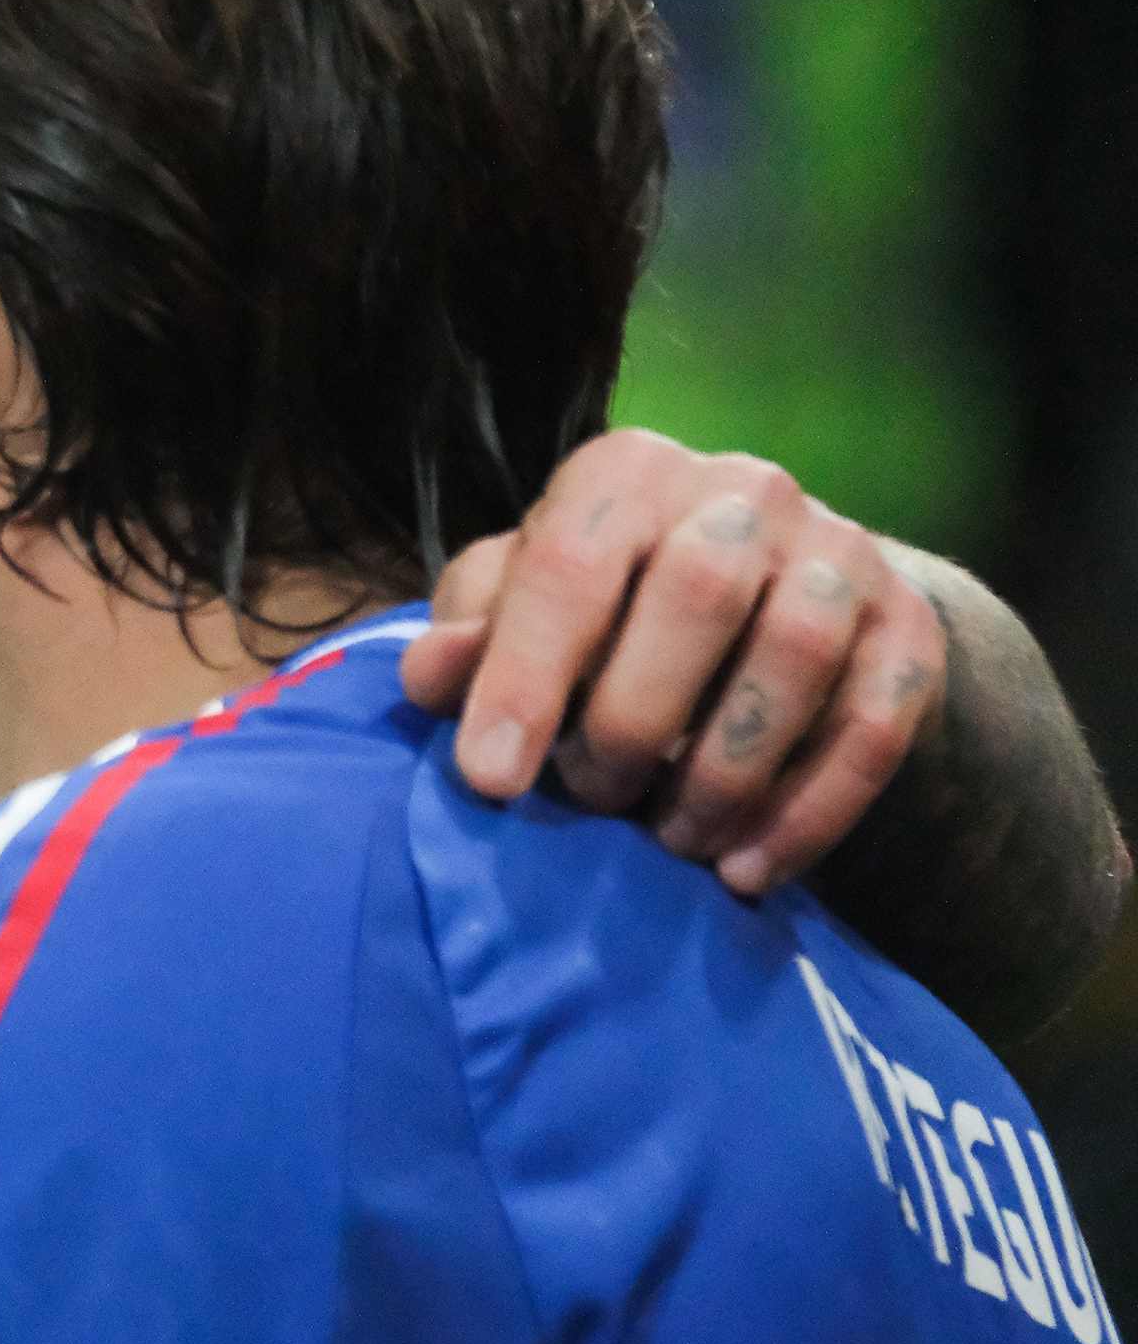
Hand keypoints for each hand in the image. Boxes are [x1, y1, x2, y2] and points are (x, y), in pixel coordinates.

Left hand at [400, 430, 943, 894]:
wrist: (766, 601)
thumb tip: (434, 677)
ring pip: (799, 653)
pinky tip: (745, 869)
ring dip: (725, 768)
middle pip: (700, 591)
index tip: (490, 779)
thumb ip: (469, 635)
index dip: (524, 676)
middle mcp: (744, 492)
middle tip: (591, 798)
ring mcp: (842, 554)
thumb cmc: (602, 610)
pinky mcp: (910, 630)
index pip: (572, 565)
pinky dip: (811, 810)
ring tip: (666, 840)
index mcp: (627, 474)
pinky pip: (878, 723)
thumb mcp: (518, 608)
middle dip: (633, 717)